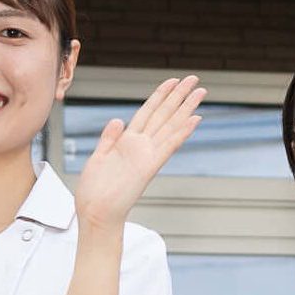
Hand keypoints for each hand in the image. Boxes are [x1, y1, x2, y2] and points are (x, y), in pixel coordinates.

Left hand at [70, 76, 204, 224]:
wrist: (96, 214)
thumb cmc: (95, 192)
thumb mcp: (98, 158)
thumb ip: (109, 138)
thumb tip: (118, 119)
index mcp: (127, 142)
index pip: (148, 112)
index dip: (160, 95)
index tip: (172, 81)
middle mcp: (141, 147)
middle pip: (164, 114)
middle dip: (179, 95)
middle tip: (196, 79)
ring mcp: (147, 156)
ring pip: (170, 125)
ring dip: (186, 108)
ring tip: (200, 92)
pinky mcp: (148, 167)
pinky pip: (168, 146)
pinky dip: (182, 132)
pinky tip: (195, 119)